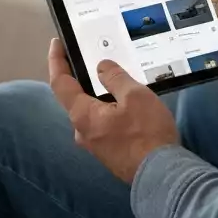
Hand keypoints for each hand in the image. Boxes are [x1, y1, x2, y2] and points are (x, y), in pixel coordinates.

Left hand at [48, 39, 178, 183]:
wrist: (160, 174)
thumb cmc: (146, 132)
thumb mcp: (135, 96)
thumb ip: (115, 78)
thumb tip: (102, 67)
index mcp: (83, 115)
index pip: (60, 83)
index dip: (57, 61)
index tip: (57, 44)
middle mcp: (82, 131)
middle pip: (75, 99)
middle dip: (82, 80)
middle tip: (94, 60)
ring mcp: (94, 145)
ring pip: (91, 113)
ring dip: (99, 97)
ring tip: (117, 82)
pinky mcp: (108, 153)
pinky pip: (103, 125)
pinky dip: (108, 110)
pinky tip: (126, 107)